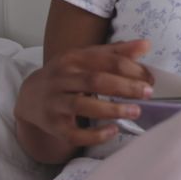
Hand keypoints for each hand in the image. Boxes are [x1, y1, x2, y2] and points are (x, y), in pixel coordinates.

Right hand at [14, 40, 154, 148]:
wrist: (30, 97)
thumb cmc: (68, 75)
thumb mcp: (87, 58)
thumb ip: (117, 52)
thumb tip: (146, 44)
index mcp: (73, 58)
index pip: (106, 60)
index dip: (131, 69)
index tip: (150, 79)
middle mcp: (62, 78)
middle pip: (96, 80)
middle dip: (125, 87)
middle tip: (147, 93)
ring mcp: (55, 102)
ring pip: (83, 106)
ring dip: (112, 109)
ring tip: (135, 111)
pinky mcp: (53, 125)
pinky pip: (73, 133)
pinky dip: (94, 135)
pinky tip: (112, 131)